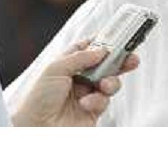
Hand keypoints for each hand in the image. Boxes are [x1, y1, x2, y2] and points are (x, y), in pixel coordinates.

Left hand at [12, 40, 138, 126]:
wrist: (35, 129)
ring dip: (110, 82)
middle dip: (119, 61)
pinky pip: (104, 101)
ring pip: (109, 82)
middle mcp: (78, 78)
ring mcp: (86, 94)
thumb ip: (81, 57)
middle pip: (104, 65)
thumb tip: (101, 50)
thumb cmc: (38, 99)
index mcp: (67, 64)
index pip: (89, 48)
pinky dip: (97, 101)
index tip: (118, 37)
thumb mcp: (56, 68)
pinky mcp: (92, 111)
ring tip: (104, 85)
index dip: (103, 42)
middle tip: (132, 58)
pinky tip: (86, 104)